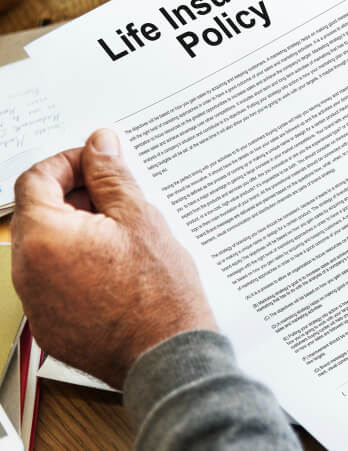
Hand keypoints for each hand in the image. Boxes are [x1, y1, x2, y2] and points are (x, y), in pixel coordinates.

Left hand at [11, 129, 215, 387]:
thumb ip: (111, 176)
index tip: (98, 164)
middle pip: (39, 213)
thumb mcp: (140, 218)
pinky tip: (117, 269)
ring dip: (78, 231)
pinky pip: (55, 281)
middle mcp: (27, 271)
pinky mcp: (50, 324)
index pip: (35, 179)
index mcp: (44, 237)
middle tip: (119, 199)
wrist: (166, 356)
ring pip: (47, 248)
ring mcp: (36, 302)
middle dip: (76, 197)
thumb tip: (99, 145)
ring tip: (124, 236)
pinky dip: (78, 265)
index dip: (68, 162)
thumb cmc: (159, 293)